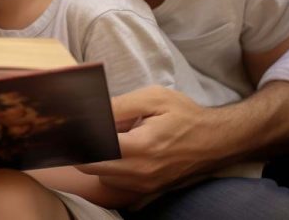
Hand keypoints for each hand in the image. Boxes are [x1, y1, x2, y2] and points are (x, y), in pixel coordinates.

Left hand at [77, 86, 219, 192]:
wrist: (217, 140)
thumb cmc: (185, 115)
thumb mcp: (153, 98)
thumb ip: (118, 105)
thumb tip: (90, 111)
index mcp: (141, 147)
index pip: (93, 148)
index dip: (78, 135)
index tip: (71, 123)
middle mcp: (141, 172)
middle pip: (91, 166)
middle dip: (82, 147)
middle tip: (82, 128)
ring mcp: (145, 185)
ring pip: (102, 176)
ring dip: (96, 159)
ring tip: (104, 137)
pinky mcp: (148, 190)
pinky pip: (117, 183)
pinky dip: (110, 168)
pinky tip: (117, 150)